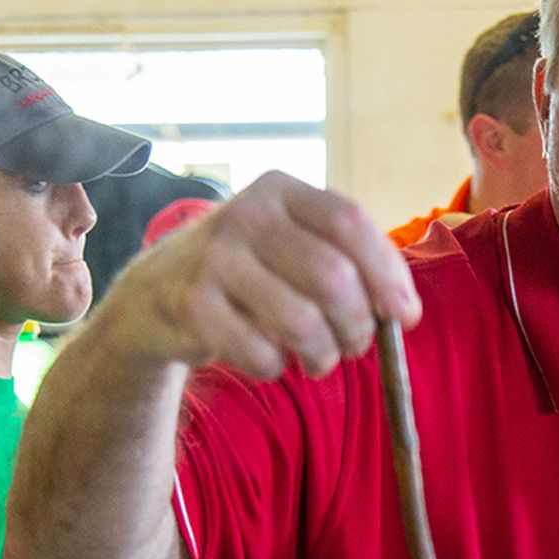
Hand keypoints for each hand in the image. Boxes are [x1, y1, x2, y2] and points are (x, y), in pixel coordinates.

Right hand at [103, 171, 420, 378]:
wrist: (154, 294)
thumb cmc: (246, 274)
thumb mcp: (290, 245)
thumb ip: (347, 263)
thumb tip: (403, 312)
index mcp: (281, 190)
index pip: (350, 222)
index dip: (387, 273)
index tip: (404, 316)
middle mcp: (246, 213)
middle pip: (332, 278)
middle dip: (358, 326)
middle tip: (356, 347)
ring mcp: (214, 257)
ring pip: (302, 322)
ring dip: (323, 355)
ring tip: (320, 361)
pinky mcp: (190, 304)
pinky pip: (261, 353)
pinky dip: (276, 369)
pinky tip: (270, 360)